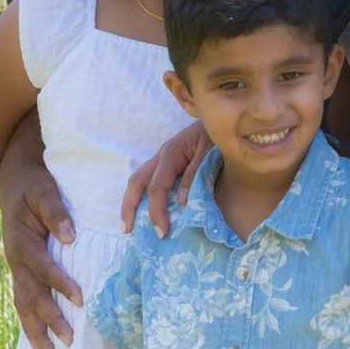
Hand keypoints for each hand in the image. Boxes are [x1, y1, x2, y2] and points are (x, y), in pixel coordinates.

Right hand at [0, 127, 81, 348]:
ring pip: (23, 305)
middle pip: (31, 296)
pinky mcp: (20, 271)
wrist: (13, 178)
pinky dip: (30, 323)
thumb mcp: (43, 190)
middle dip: (49, 320)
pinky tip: (40, 343)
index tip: (80, 299)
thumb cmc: (33, 183)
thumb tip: (71, 237)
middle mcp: (15, 259)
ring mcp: (16, 267)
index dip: (61, 284)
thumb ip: (56, 212)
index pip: (43, 268)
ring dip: (36, 331)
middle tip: (69, 341)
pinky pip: (23, 302)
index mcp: (21, 241)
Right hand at [122, 121, 211, 235]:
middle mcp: (161, 155)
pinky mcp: (167, 161)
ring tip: (128, 224)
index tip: (162, 232)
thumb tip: (180, 201)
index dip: (157, 211)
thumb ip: (195, 174)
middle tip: (127, 230)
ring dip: (131, 201)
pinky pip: (148, 179)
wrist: (222, 116)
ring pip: (138, 179)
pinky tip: (144, 209)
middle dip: (129, 207)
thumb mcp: (210, 152)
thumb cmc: (217, 135)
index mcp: (171, 154)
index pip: (157, 187)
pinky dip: (142, 195)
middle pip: (136, 181)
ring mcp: (162, 157)